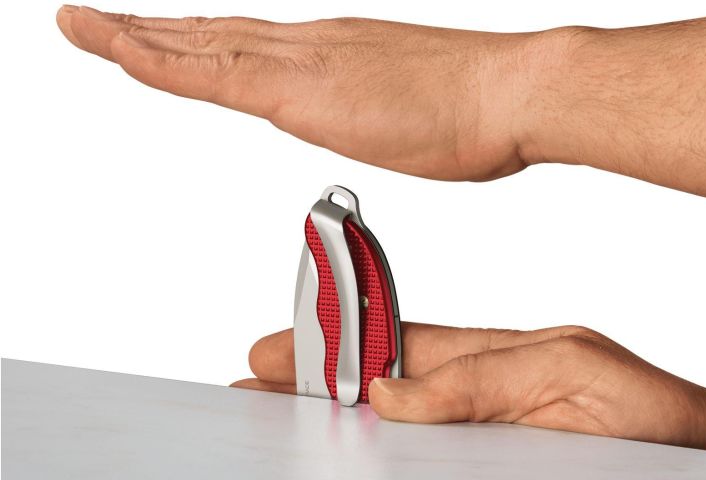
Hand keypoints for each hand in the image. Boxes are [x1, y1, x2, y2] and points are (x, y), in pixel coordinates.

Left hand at [57, 5, 705, 211]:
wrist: (509, 91)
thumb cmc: (474, 106)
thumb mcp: (413, 109)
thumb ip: (378, 113)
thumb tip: (370, 122)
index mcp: (333, 53)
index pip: (247, 43)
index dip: (197, 41)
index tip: (163, 38)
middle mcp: (308, 45)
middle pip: (212, 34)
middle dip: (151, 31)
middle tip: (98, 21)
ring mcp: (301, 62)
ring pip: (198, 44)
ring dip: (138, 36)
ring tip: (86, 26)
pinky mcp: (300, 91)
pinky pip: (209, 73)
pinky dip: (158, 61)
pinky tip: (118, 51)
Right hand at [234, 322, 705, 460]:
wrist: (696, 454)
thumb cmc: (644, 408)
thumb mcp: (567, 370)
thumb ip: (480, 378)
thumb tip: (393, 391)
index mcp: (487, 354)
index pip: (391, 339)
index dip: (334, 339)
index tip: (278, 346)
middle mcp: (474, 392)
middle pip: (376, 382)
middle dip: (314, 383)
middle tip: (255, 389)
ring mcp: (477, 431)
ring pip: (392, 425)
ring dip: (337, 425)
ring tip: (283, 432)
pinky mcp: (488, 472)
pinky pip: (422, 468)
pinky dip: (381, 465)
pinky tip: (351, 472)